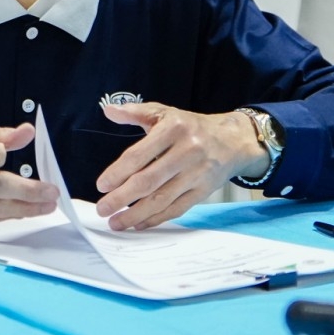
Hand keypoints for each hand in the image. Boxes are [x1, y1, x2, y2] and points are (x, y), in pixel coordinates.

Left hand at [93, 102, 268, 229]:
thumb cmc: (191, 127)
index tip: (102, 185)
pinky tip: (139, 224)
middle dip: (122, 198)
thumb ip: (135, 112)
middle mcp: (187, 151)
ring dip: (136, 214)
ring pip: (162, 199)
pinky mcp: (204, 191)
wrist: (232, 140)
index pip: (139, 155)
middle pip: (149, 181)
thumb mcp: (165, 112)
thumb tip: (109, 110)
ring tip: (116, 222)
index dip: (118, 172)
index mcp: (173, 129)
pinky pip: (177, 209)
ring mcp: (197, 173)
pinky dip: (156, 218)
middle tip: (103, 209)